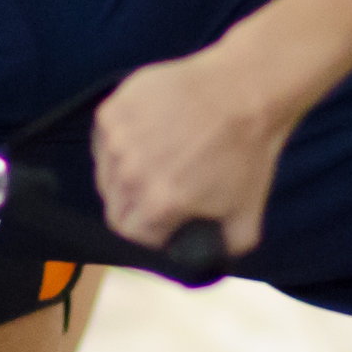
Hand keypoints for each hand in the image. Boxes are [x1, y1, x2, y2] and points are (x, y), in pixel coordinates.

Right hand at [93, 33, 309, 249]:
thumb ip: (225, 250)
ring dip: (124, 174)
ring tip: (156, 159)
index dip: (145, 233)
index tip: (159, 222)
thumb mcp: (246, 215)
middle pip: (114, 206)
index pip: (129, 235)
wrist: (245, 90)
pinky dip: (120, 142)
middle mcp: (130, 175)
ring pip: (106, 174)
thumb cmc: (247, 151)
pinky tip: (148, 135)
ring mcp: (118, 140)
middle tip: (159, 189)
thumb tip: (209, 262)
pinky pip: (104, 141)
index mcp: (157, 205)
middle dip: (134, 205)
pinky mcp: (113, 111)